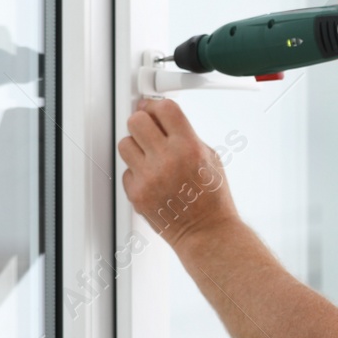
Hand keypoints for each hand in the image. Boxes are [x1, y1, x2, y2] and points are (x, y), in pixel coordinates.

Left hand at [119, 98, 241, 251]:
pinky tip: (152, 180)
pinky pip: (126, 171)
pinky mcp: (136, 193)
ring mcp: (149, 177)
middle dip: (142, 123)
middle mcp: (167, 160)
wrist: (206, 231)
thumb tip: (163, 118)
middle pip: (137, 121)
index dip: (157, 106)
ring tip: (149, 157)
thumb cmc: (212, 198)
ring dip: (136, 146)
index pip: (164, 108)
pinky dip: (136, 173)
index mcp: (189, 147)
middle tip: (148, 130)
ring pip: (125, 144)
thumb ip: (186, 135)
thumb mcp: (210, 157)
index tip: (154, 109)